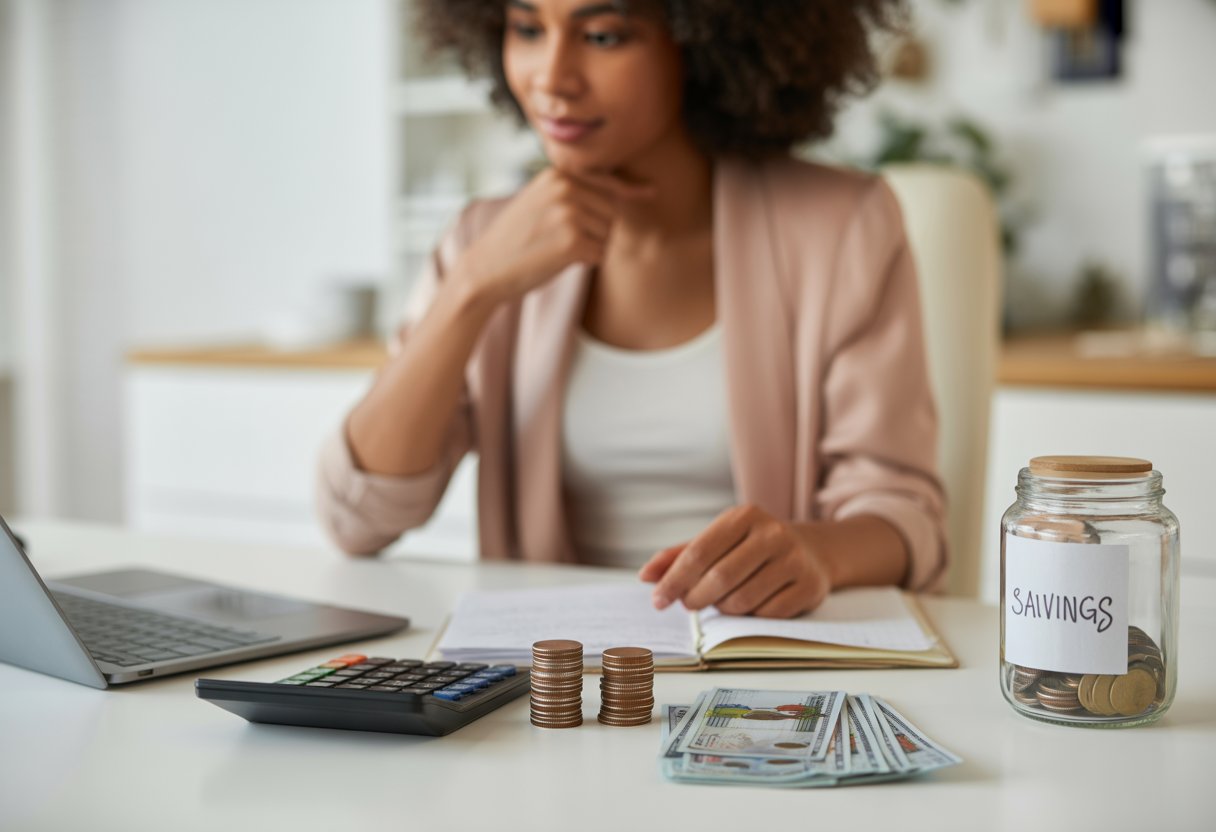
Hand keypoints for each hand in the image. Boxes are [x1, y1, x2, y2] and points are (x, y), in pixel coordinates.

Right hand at [455, 167, 654, 304]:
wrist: (485, 266)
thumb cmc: (516, 237)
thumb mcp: (541, 200)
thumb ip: (574, 192)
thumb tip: (625, 195)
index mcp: (558, 173)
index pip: (607, 180)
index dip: (631, 190)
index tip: (652, 192)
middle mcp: (566, 188)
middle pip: (612, 212)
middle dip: (597, 229)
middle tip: (559, 238)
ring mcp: (570, 213)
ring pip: (608, 234)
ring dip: (591, 246)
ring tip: (555, 247)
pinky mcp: (572, 241)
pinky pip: (600, 254)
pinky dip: (585, 261)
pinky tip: (558, 260)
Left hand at [637, 505, 832, 617]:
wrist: (811, 551)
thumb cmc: (750, 548)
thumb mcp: (717, 541)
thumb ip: (679, 556)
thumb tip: (645, 575)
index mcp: (744, 516)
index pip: (699, 552)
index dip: (673, 580)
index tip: (657, 600)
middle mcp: (773, 533)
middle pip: (720, 578)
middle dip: (696, 598)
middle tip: (689, 604)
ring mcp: (795, 559)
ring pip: (742, 600)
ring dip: (723, 609)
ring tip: (723, 600)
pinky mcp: (810, 586)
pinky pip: (767, 615)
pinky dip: (751, 618)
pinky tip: (751, 605)